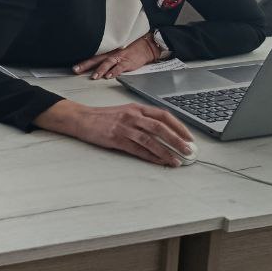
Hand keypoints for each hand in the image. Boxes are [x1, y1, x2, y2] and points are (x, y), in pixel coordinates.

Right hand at [36, 99, 194, 166]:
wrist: (82, 119)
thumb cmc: (103, 117)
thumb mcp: (125, 112)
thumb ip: (142, 119)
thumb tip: (163, 132)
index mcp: (137, 108)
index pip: (163, 115)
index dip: (178, 126)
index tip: (189, 137)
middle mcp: (133, 116)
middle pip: (160, 128)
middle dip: (177, 140)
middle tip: (188, 151)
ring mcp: (125, 127)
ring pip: (151, 140)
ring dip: (166, 151)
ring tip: (177, 160)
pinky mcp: (117, 139)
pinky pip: (138, 149)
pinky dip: (151, 157)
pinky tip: (160, 162)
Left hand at [73, 32, 159, 79]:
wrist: (145, 47)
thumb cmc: (129, 52)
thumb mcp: (115, 54)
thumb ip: (106, 61)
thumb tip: (94, 69)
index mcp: (107, 53)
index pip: (92, 58)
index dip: (83, 63)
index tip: (73, 68)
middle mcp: (111, 55)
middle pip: (96, 60)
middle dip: (85, 65)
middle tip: (76, 70)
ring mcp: (119, 58)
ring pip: (107, 63)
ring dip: (100, 70)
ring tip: (94, 77)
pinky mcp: (128, 62)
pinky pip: (120, 67)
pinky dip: (115, 71)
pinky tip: (109, 76)